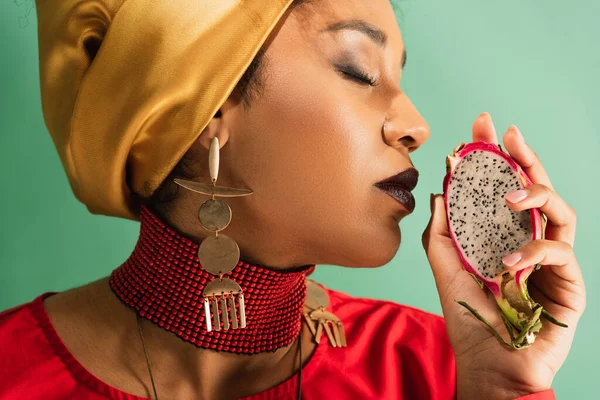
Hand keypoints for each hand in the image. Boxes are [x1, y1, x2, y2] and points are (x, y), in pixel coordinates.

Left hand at [422, 113, 585, 398]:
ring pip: (560, 211)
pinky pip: (558, 253)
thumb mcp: (445, 266)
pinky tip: (508, 262)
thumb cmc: (468, 315)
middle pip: (535, 189)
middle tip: (508, 135)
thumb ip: (442, 231)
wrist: (487, 362)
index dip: (495, 158)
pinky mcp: (569, 283)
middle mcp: (529, 241)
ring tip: (509, 196)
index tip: (482, 129)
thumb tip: (439, 191)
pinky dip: (532, 252)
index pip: (502, 189)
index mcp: (501, 235)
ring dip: (536, 195)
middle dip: (523, 157)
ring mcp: (552, 261)